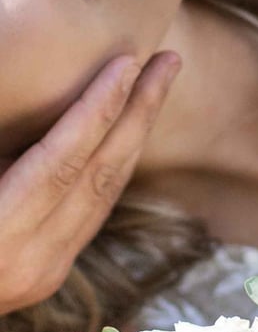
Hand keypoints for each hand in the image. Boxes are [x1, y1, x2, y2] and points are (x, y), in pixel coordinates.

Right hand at [0, 52, 180, 314]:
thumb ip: (9, 143)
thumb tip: (27, 88)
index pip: (62, 161)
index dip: (98, 107)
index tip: (128, 61)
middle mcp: (29, 260)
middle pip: (101, 172)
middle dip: (140, 109)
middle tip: (169, 61)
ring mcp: (46, 270)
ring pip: (109, 189)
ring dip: (137, 130)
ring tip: (158, 81)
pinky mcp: (53, 270)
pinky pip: (98, 204)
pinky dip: (117, 159)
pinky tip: (132, 124)